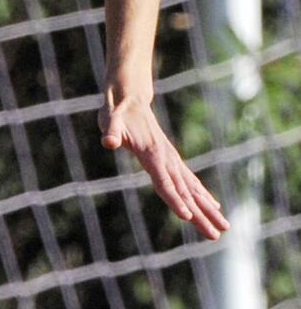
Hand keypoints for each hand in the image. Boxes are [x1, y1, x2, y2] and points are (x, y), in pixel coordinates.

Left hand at [100, 95, 229, 239]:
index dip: (174, 199)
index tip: (187, 217)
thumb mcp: (110, 120)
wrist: (131, 99)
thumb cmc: (117, 113)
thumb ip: (111, 132)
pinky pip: (189, 180)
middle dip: (200, 214)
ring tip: (224, 226)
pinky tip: (213, 205)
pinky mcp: (170, 159)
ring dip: (208, 208)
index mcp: (152, 154)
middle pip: (183, 191)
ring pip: (192, 188)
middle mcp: (166, 158)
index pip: (164, 181)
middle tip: (216, 235)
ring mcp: (171, 159)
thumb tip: (108, 141)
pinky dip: (202, 194)